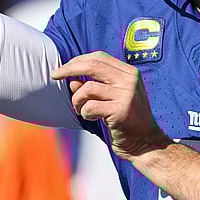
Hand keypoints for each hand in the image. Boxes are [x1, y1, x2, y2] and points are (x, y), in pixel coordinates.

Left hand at [52, 51, 171, 160]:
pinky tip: (91, 118)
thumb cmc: (125, 120)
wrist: (145, 143)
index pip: (99, 57)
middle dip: (69, 69)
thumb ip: (94, 86)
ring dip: (77, 100)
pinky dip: (85, 113)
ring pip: (87, 89)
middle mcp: (129, 80)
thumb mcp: (112, 98)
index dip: (78, 60)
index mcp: (129, 73)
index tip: (64, 68)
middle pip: (92, 66)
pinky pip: (90, 107)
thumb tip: (71, 80)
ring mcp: (126, 95)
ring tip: (81, 110)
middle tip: (54, 76)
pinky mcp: (121, 111)